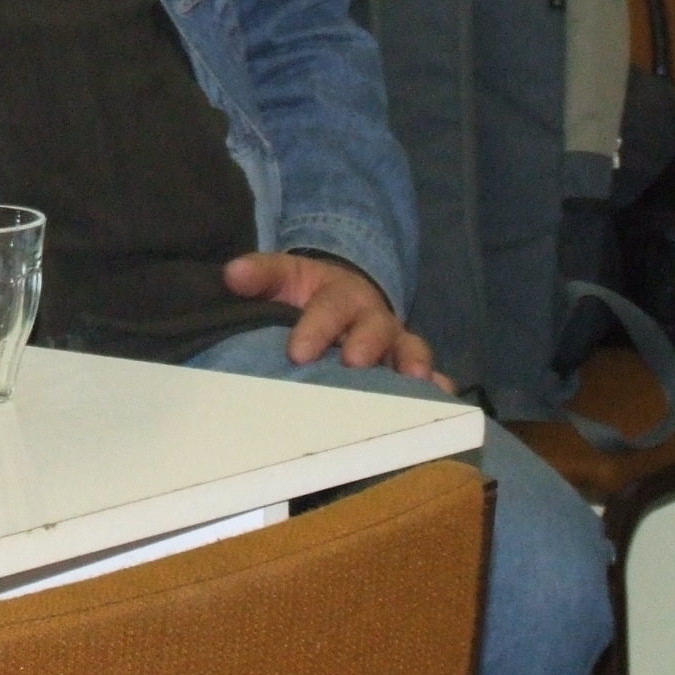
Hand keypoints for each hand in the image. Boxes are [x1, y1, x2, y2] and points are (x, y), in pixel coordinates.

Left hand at [222, 251, 449, 388]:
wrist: (339, 295)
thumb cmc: (306, 293)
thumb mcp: (284, 276)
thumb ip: (261, 275)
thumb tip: (233, 275)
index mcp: (340, 295)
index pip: (329, 309)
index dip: (316, 328)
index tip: (298, 352)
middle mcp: (373, 318)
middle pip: (376, 329)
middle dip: (366, 345)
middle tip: (353, 363)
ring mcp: (394, 343)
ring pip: (409, 351)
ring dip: (412, 365)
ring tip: (415, 381)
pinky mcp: (405, 366)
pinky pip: (427, 376)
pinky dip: (437, 387)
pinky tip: (442, 400)